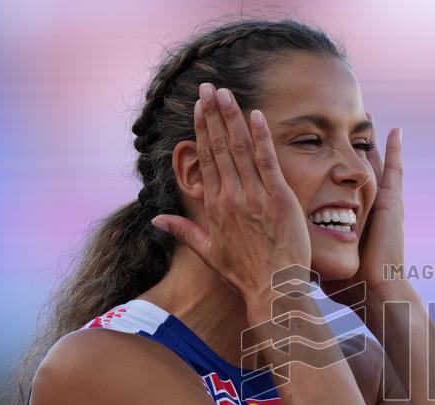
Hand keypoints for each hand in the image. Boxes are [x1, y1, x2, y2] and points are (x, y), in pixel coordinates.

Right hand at [151, 82, 311, 301]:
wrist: (273, 288)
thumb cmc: (244, 274)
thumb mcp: (208, 251)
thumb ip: (183, 231)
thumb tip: (156, 219)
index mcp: (214, 206)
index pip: (206, 159)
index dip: (202, 130)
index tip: (199, 108)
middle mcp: (230, 196)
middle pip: (219, 147)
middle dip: (213, 114)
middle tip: (207, 87)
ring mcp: (254, 196)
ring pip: (240, 149)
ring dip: (231, 118)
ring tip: (224, 93)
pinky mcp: (278, 199)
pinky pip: (267, 162)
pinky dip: (261, 137)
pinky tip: (255, 115)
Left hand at [322, 113, 405, 303]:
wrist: (373, 291)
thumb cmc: (348, 285)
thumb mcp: (320, 261)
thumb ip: (304, 254)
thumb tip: (278, 256)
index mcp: (352, 220)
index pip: (337, 188)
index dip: (329, 170)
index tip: (314, 151)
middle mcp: (367, 208)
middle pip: (355, 170)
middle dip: (349, 149)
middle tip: (341, 124)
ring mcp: (382, 203)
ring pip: (373, 164)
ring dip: (369, 142)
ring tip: (367, 117)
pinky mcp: (392, 203)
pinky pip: (394, 170)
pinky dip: (395, 150)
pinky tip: (395, 130)